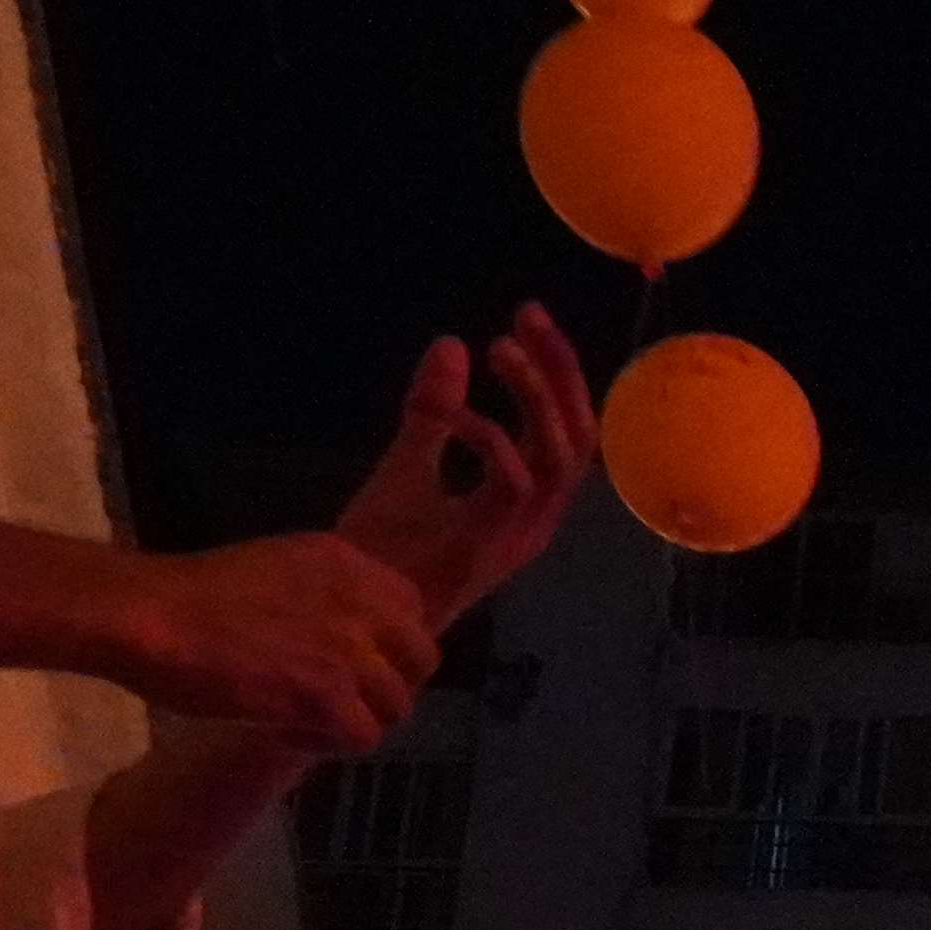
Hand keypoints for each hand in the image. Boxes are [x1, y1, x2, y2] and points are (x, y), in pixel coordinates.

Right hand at [101, 529, 436, 750]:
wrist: (148, 613)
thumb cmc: (189, 596)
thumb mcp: (274, 572)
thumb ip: (319, 596)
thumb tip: (344, 637)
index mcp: (344, 563)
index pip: (410, 607)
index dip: (390, 645)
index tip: (356, 663)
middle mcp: (358, 599)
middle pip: (421, 659)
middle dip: (389, 686)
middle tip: (342, 700)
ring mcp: (346, 647)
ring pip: (397, 704)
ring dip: (356, 720)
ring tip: (307, 721)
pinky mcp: (325, 691)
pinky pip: (362, 735)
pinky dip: (328, 745)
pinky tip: (288, 733)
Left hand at [328, 308, 595, 622]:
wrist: (350, 610)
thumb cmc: (381, 552)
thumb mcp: (409, 462)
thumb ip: (434, 409)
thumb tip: (452, 344)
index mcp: (526, 501)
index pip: (567, 429)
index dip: (557, 373)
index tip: (527, 319)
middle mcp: (535, 519)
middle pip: (579, 437)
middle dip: (560, 372)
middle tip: (527, 318)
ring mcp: (517, 534)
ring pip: (558, 455)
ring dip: (534, 396)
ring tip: (499, 348)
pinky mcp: (489, 544)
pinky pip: (514, 479)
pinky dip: (487, 436)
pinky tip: (449, 413)